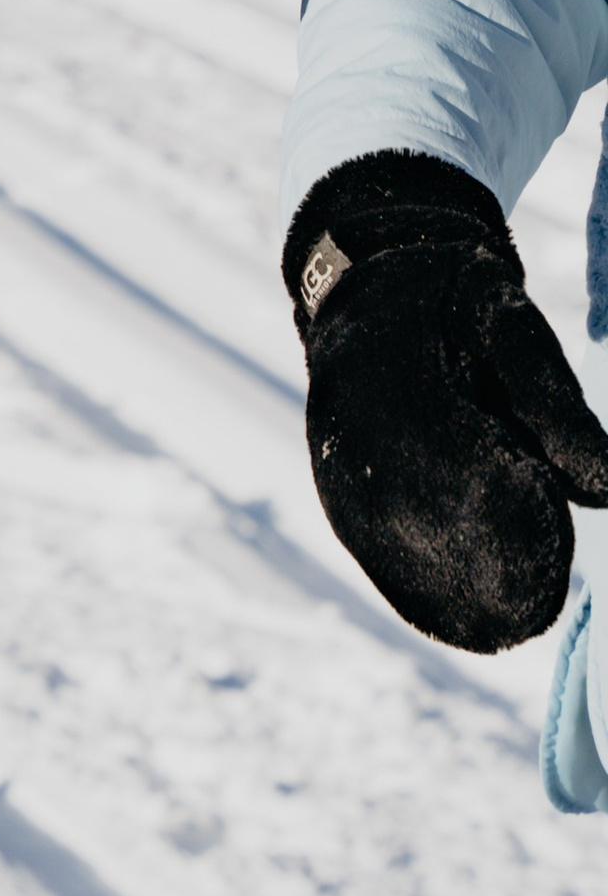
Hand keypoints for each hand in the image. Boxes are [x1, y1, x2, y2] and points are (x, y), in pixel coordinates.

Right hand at [286, 148, 607, 650]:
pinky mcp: (337, 494)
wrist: (369, 276)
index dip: (523, 526)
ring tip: (519, 619)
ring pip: (400, 563)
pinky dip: (427, 594)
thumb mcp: (513, 326)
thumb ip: (559, 409)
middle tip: (546, 600)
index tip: (554, 529)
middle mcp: (355, 442)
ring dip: (463, 598)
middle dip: (499, 575)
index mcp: (402, 394)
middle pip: (432, 542)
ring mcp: (337, 473)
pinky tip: (473, 620)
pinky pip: (379, 561)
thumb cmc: (456, 300)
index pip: (468, 489)